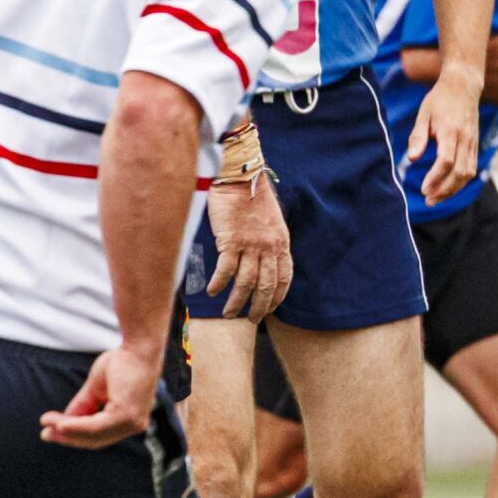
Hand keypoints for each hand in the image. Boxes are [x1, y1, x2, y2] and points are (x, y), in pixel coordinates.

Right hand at [40, 344, 161, 449]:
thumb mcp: (96, 388)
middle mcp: (134, 424)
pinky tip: (60, 426)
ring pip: (93, 435)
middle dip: (67, 437)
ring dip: (67, 432)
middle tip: (44, 434)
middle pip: (95, 439)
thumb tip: (64, 422)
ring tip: (47, 427)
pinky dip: (76, 427)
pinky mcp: (126, 415)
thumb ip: (84, 406)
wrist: (139, 347)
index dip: (74, 435)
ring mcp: (132, 422)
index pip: (99, 434)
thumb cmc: (123, 362)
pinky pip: (95, 427)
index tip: (51, 431)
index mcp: (129, 419)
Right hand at [206, 177, 292, 320]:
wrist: (239, 177)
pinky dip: (219, 283)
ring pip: (246, 283)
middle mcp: (269, 247)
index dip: (278, 296)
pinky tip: (212, 292)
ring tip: (229, 313)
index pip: (284, 278)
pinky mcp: (231, 241)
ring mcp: (251, 245)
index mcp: (281, 243)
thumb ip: (269, 242)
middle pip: (266, 286)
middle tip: (251, 319)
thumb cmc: (251, 197)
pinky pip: (226, 270)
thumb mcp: (271, 222)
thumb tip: (261, 261)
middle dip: (259, 306)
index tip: (270, 308)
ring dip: (237, 301)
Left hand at [407, 67, 480, 204]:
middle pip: (460, 172)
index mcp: (451, 131)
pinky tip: (448, 187)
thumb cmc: (439, 100)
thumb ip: (418, 137)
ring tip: (436, 198)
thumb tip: (412, 160)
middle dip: (445, 190)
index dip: (436, 178)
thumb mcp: (423, 114)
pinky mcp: (475, 145)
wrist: (463, 86)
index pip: (446, 161)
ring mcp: (473, 143)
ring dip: (453, 190)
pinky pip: (471, 169)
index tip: (423, 189)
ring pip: (468, 174)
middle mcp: (465, 139)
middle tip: (428, 200)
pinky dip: (460, 182)